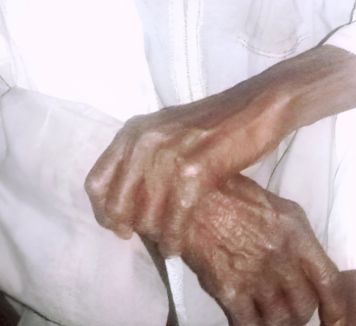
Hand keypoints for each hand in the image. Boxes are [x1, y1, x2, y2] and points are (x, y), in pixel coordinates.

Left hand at [84, 46, 355, 254]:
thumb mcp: (169, 132)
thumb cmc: (216, 123)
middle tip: (141, 240)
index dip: (103, 210)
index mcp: (134, 130)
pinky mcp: (196, 168)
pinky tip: (177, 248)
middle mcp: (144, 140)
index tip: (117, 227)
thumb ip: (145, 157)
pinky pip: (174, 214)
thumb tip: (127, 197)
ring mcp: (169, 154)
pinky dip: (173, 236)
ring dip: (152, 235)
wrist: (258, 107)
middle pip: (117, 201)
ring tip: (164, 248)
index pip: (97, 181)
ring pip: (144, 211)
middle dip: (126, 226)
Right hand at [180, 176, 347, 325]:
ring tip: (271, 317)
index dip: (336, 309)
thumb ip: (299, 240)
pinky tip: (248, 320)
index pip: (330, 283)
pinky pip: (250, 324)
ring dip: (277, 323)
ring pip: (280, 320)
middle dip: (300, 313)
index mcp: (298, 236)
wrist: (193, 199)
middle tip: (290, 310)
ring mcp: (257, 277)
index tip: (335, 320)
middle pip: (304, 306)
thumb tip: (307, 267)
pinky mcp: (231, 291)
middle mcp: (282, 259)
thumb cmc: (235, 196)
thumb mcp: (280, 210)